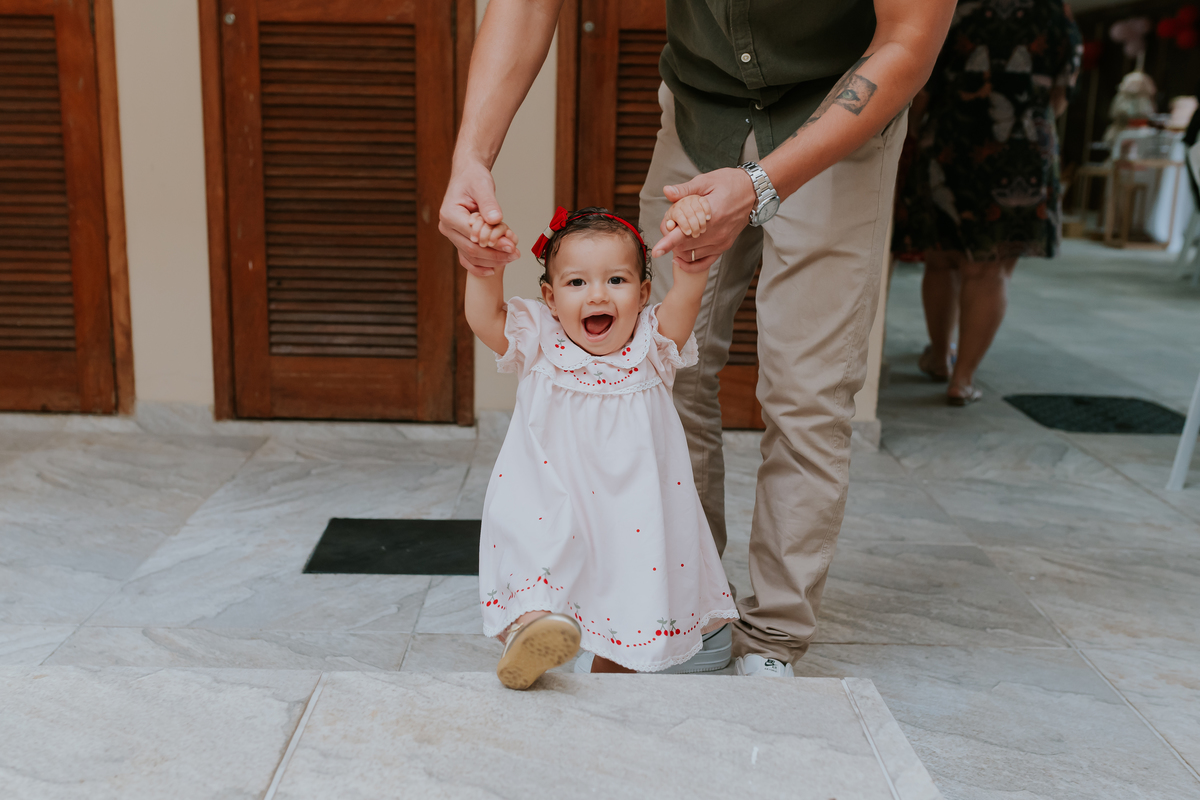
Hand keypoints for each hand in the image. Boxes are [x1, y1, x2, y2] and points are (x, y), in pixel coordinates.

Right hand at [438, 159, 519, 275]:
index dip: (493, 243)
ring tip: (512, 257)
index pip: (472, 236)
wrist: (468, 175)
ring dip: (491, 260)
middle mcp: (447, 227)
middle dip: (495, 255)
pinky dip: (479, 266)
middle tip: (515, 254)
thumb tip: (496, 220)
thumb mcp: (483, 186)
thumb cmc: (473, 178)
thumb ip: (489, 203)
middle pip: (471, 250)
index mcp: (449, 214)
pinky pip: (467, 257)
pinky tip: (493, 270)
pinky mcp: (459, 238)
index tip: (511, 245)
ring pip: (470, 256)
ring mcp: (452, 234)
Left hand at [651, 167, 756, 273]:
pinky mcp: (724, 247)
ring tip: (678, 234)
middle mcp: (716, 233)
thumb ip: (686, 190)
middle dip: (671, 239)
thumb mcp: (707, 181)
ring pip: (692, 254)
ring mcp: (721, 242)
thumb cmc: (730, 183)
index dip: (668, 243)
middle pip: (684, 246)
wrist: (754, 192)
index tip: (656, 251)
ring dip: (679, 249)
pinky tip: (680, 258)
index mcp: (711, 215)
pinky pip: (704, 262)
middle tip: (671, 225)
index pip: (685, 233)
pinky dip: (690, 263)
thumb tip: (667, 192)